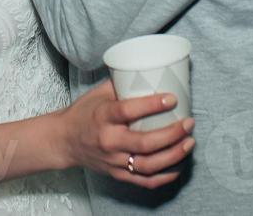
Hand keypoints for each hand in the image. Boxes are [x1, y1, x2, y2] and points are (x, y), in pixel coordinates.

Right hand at [53, 80, 194, 188]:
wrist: (64, 141)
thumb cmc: (84, 113)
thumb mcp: (98, 94)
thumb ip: (122, 84)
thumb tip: (149, 71)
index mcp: (103, 116)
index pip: (128, 111)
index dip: (152, 105)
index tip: (172, 98)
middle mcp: (109, 141)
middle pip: (145, 143)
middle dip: (172, 134)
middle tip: (188, 123)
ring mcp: (113, 161)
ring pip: (148, 165)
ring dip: (173, 155)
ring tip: (189, 143)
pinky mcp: (117, 174)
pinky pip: (144, 181)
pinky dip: (164, 177)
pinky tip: (178, 166)